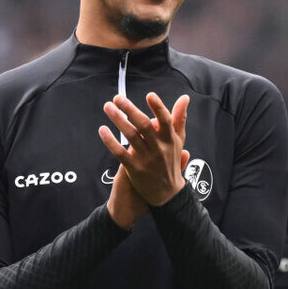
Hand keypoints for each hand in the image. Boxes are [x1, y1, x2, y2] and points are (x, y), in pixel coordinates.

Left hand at [99, 92, 189, 208]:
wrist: (167, 193)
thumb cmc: (171, 161)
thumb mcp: (178, 140)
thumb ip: (179, 118)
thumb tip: (184, 98)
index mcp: (170, 140)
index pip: (166, 121)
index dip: (158, 108)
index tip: (150, 95)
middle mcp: (158, 148)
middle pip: (144, 126)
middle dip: (130, 110)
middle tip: (118, 98)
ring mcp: (146, 159)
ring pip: (130, 136)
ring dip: (118, 120)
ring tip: (108, 107)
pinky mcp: (134, 169)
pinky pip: (120, 153)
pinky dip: (110, 141)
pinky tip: (103, 130)